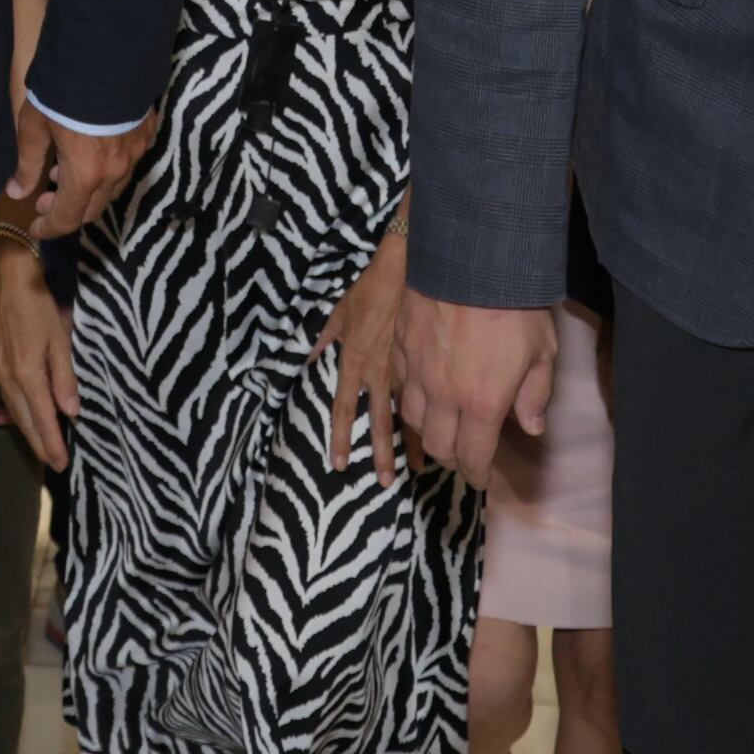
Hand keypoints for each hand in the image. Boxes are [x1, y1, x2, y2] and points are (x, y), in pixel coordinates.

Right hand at [0, 242, 79, 470]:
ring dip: (29, 431)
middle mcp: (8, 378)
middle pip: (25, 420)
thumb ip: (65, 377)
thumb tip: (71, 412)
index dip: (52, 442)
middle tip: (55, 464)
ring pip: (15, 411)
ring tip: (44, 447)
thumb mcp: (60, 338)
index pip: (42, 417)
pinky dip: (18, 414)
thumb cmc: (40, 305)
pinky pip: (8, 398)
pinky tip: (20, 421)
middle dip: (40, 444)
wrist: (10, 279)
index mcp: (27, 374)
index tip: (62, 463)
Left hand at [8, 100, 154, 238]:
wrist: (106, 51)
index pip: (68, 219)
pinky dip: (106, 168)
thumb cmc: (62, 91)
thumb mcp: (35, 125)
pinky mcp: (146, 132)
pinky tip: (93, 150)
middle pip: (92, 209)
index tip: (35, 227)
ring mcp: (135, 152)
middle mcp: (115, 172)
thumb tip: (17, 191)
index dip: (49, 228)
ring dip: (87, 189)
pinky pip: (127, 163)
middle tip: (46, 197)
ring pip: (112, 188)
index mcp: (85, 176)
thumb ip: (28, 162)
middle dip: (67, 210)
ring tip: (64, 170)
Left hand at [314, 238, 413, 483]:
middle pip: (380, 422)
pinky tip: (446, 432)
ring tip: (418, 469)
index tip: (339, 464)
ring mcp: (409, 370)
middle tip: (384, 483)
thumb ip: (324, 337)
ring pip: (411, 414)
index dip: (341, 437)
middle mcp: (380, 374)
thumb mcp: (340, 311)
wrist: (410, 269)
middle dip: (381, 454)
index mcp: (355, 361)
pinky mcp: (430, 362)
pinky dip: (437, 415)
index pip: (344, 408)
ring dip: (414, 442)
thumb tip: (307, 355)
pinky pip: (431, 395)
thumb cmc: (373, 288)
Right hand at [399, 294, 558, 473]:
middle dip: (452, 458)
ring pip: (413, 419)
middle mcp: (443, 395)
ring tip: (442, 425)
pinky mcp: (401, 346)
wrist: (474, 256)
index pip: (473, 457)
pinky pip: (399, 385)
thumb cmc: (516, 304)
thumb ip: (535, 395)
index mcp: (481, 402)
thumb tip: (530, 427)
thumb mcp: (542, 351)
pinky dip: (410, 397)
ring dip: (428, 430)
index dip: (477, 475)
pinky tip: (422, 391)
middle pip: (438, 446)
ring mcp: (417, 370)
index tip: (480, 478)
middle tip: (463, 454)